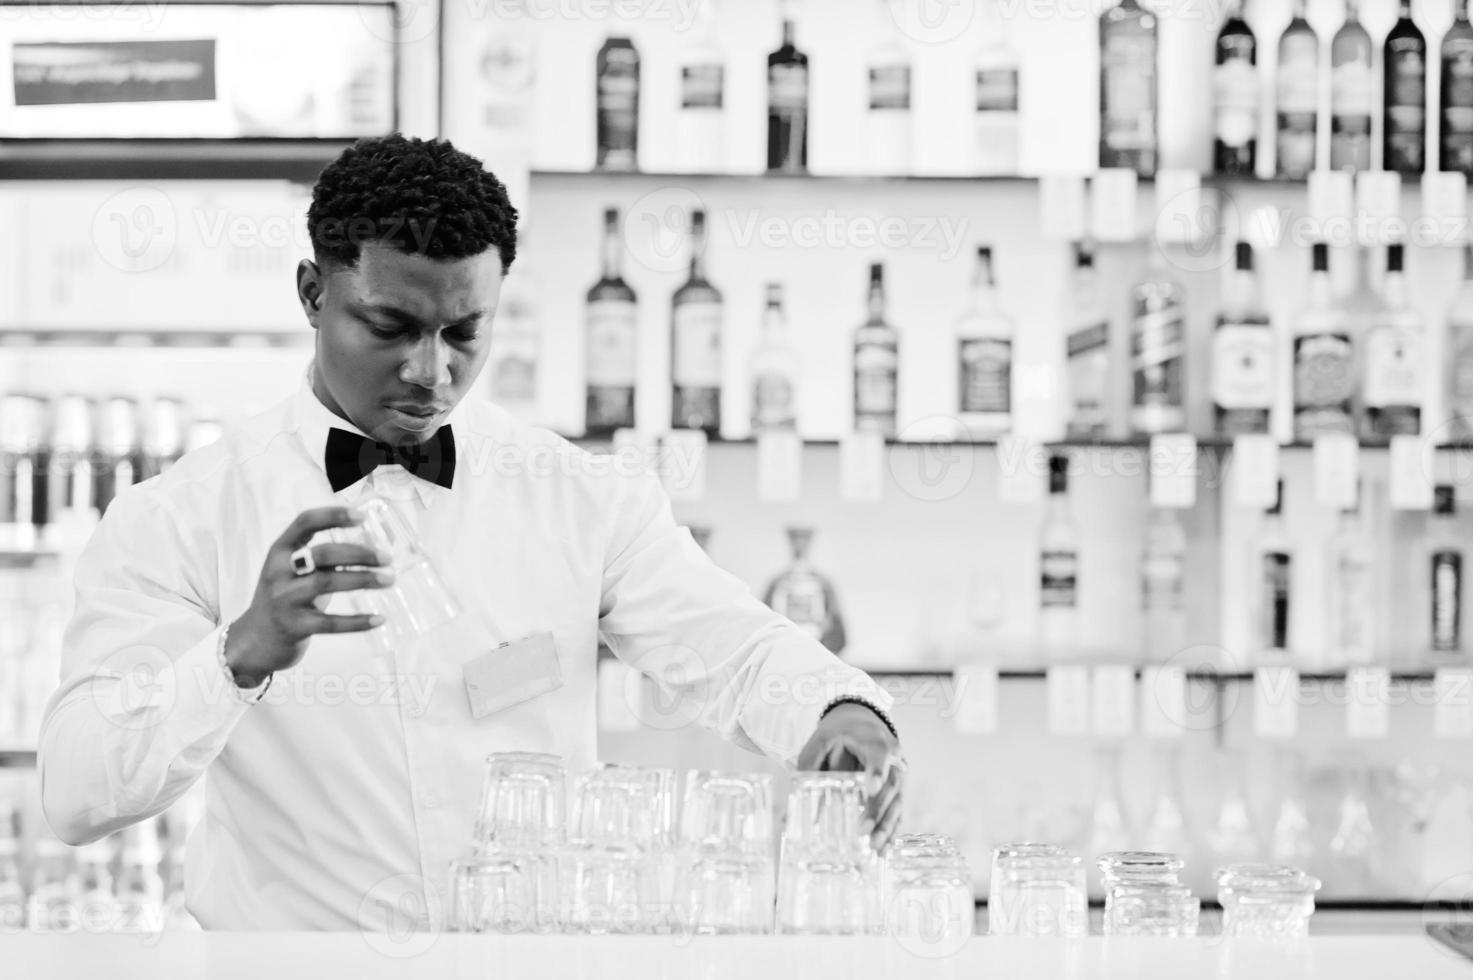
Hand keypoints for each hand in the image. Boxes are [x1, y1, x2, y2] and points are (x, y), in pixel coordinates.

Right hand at [225, 506, 393, 685]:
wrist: (256, 638)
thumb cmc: (288, 596)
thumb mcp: (297, 570)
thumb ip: (326, 557)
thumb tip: (376, 547)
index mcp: (280, 550)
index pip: (305, 522)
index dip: (334, 515)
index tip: (362, 516)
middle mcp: (278, 572)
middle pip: (323, 553)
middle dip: (359, 553)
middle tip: (387, 558)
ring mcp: (284, 600)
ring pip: (327, 583)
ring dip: (363, 579)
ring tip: (390, 579)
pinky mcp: (294, 627)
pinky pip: (330, 623)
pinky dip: (358, 621)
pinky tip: (380, 618)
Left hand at [796, 702, 904, 852]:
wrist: (861, 721)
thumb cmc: (840, 732)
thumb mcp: (821, 741)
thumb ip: (809, 768)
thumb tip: (792, 806)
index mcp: (875, 742)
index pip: (879, 756)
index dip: (877, 771)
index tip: (871, 788)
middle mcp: (893, 759)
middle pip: (891, 786)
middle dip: (878, 811)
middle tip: (864, 831)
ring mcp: (898, 776)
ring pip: (897, 802)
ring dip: (886, 826)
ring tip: (874, 847)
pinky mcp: (897, 790)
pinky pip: (897, 811)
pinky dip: (891, 830)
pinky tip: (884, 849)